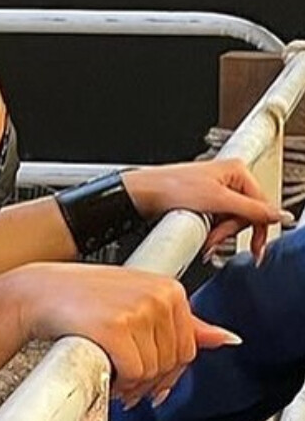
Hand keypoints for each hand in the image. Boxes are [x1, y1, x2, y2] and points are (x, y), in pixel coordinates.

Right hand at [16, 263, 241, 405]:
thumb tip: (226, 340)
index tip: (147, 375)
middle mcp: (158, 296)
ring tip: (113, 374)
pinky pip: (133, 372)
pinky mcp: (115, 328)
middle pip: (173, 362)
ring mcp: (138, 310)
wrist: (39, 293)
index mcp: (170, 289)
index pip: (189, 348)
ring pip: (154, 371)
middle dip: (150, 380)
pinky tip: (107, 372)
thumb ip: (187, 323)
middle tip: (126, 379)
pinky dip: (119, 381)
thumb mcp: (138, 302)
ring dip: (133, 384)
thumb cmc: (83, 298)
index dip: (167, 370)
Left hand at [123, 159, 292, 264]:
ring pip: (231, 222)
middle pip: (246, 215)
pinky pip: (218, 223)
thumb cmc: (170, 187)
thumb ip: (250, 210)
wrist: (142, 195)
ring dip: (219, 235)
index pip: (261, 205)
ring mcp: (216, 192)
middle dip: (230, 231)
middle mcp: (228, 179)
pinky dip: (212, 234)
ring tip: (206, 239)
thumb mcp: (217, 201)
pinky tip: (204, 238)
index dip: (258, 227)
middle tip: (216, 239)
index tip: (257, 248)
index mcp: (236, 171)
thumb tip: (277, 215)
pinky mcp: (204, 204)